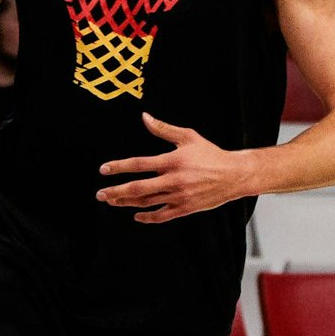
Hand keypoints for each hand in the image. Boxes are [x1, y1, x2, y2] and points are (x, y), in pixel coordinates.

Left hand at [97, 114, 250, 224]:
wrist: (234, 175)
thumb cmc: (210, 154)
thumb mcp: (188, 137)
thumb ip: (163, 129)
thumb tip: (144, 117)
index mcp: (172, 161)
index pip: (139, 164)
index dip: (119, 167)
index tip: (103, 170)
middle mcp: (174, 180)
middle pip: (138, 188)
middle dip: (116, 192)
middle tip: (100, 194)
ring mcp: (179, 196)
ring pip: (147, 203)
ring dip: (127, 203)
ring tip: (113, 201)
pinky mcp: (185, 208)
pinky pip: (162, 216)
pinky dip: (147, 217)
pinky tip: (136, 215)